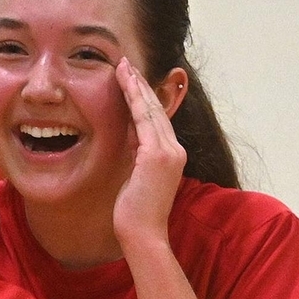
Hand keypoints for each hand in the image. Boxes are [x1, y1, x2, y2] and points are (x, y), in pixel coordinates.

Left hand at [112, 58, 185, 247]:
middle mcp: (175, 150)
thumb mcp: (136, 178)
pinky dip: (134, 98)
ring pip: (151, 109)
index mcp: (171, 157)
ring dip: (136, 85)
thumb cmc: (134, 214)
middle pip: (156, 109)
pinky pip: (144, 118)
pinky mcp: (157, 155)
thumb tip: (128, 140)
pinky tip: (125, 83)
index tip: (131, 81)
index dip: (144, 98)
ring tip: (123, 66)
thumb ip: (136, 157)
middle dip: (141, 85)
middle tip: (126, 63)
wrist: (143, 234)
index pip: (156, 120)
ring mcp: (169, 152)